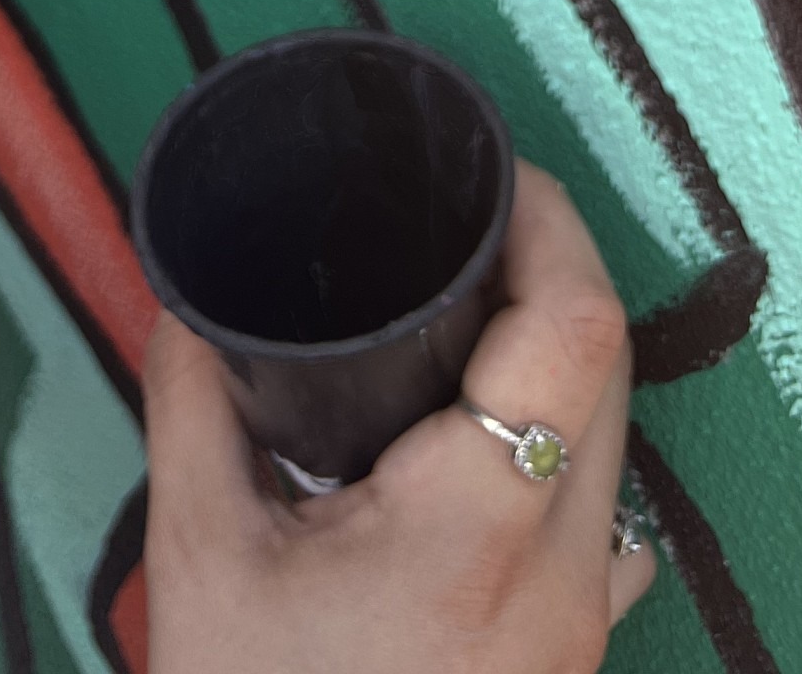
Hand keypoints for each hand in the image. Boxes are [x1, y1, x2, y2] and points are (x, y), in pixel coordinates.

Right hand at [142, 162, 654, 673]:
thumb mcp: (198, 556)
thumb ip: (194, 405)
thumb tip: (184, 297)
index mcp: (478, 524)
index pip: (577, 327)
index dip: (553, 224)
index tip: (499, 176)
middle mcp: (563, 573)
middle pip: (612, 371)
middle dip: (553, 274)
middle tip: (472, 226)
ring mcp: (581, 629)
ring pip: (617, 446)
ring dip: (564, 364)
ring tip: (475, 321)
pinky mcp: (572, 664)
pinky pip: (603, 524)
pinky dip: (562, 454)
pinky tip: (487, 448)